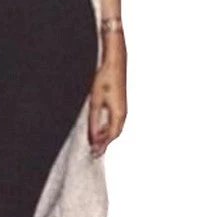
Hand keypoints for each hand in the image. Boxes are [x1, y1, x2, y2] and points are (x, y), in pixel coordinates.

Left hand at [88, 32, 126, 156]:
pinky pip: (115, 121)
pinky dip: (108, 128)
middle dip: (104, 143)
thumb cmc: (105, 79)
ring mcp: (123, 108)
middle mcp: (123, 113)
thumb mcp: (95, 102)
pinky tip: (100, 128)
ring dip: (106, 136)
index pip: (110, 136)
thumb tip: (93, 136)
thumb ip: (94, 121)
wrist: (115, 63)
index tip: (93, 154)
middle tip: (93, 152)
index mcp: (118, 114)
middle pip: (114, 134)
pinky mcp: (120, 104)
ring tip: (95, 142)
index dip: (102, 146)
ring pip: (115, 128)